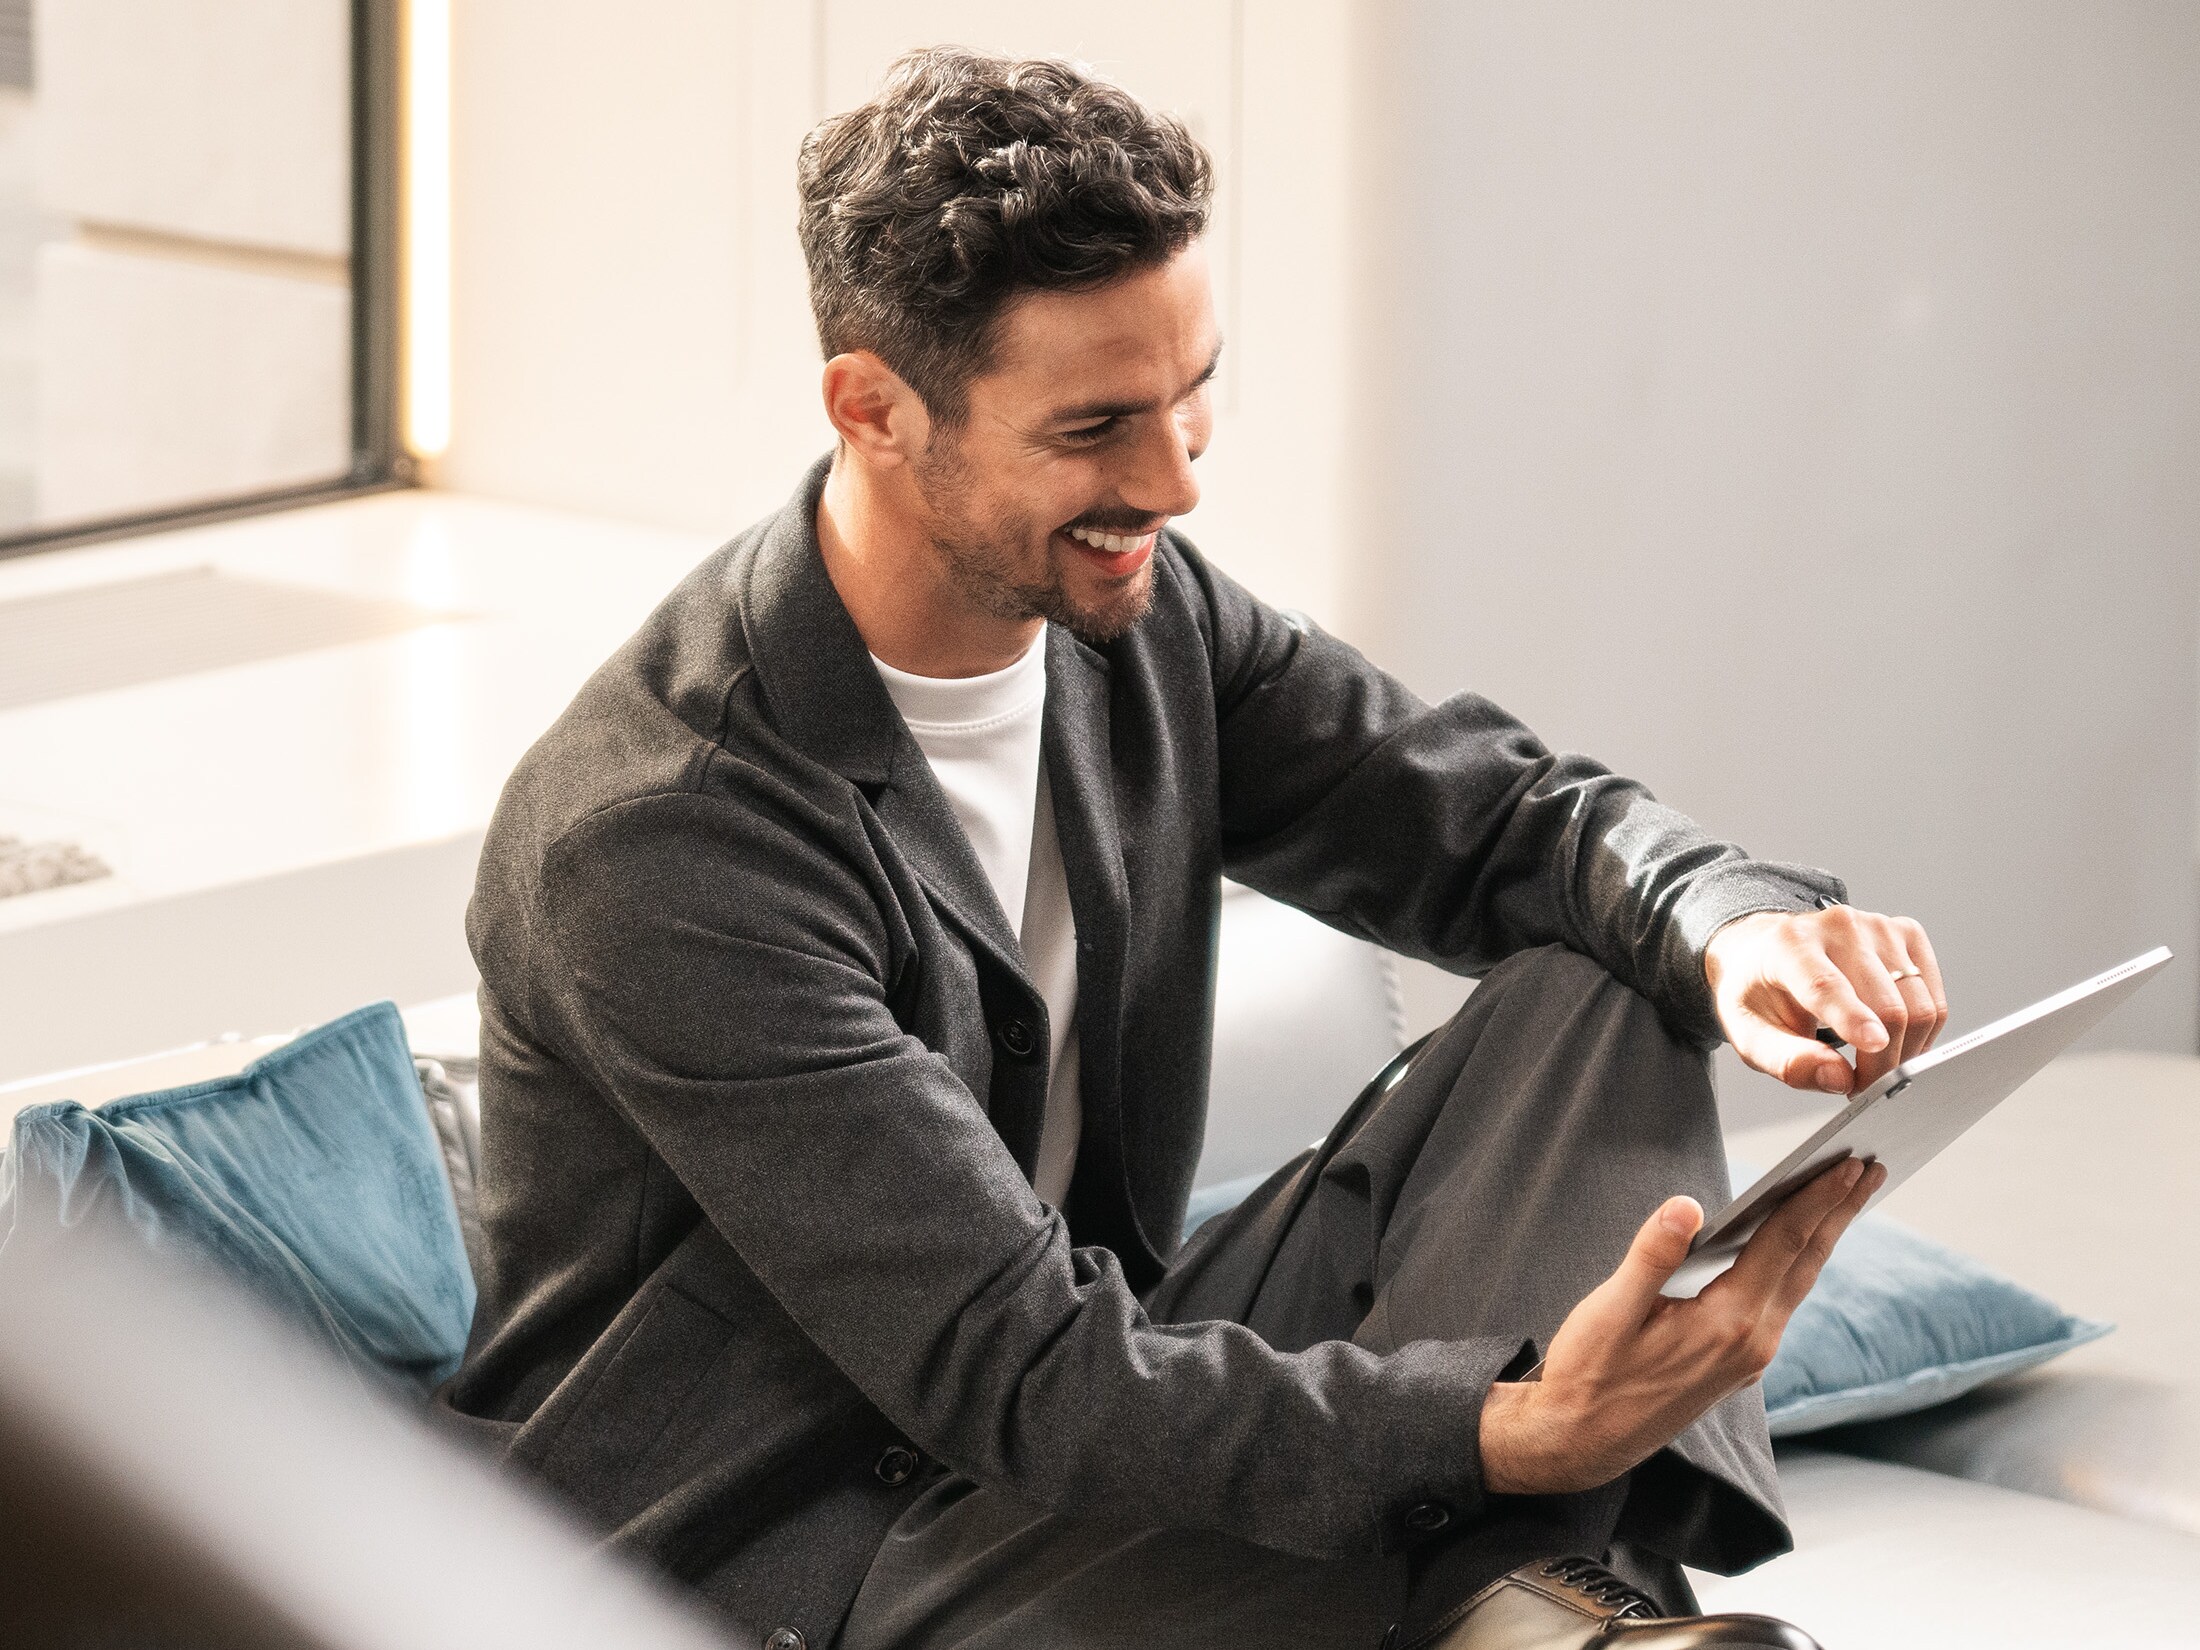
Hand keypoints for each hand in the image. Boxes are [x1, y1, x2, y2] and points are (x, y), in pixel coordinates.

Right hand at [1478, 1156, 1884, 1495]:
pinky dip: (1797, 1265)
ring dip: (1823, 1238)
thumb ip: (1651, 1256)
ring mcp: (1749, 1358)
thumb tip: (1686, 1205)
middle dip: (1838, 1212)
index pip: (1783, 1245)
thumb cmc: (1589, 1375)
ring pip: (1798, 1284)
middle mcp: (1752, 1343)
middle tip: (1871, 1168)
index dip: (1816, 1199)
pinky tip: (1794, 1250)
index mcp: (1726, 1323)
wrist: (1582, 1442)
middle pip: (1806, 1263)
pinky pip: (1780, 1302)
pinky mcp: (1737, 1364)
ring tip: (1844, 1200)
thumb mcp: (1610, 1312)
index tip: (1849, 1163)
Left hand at [1704, 904, 1948, 1094]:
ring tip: (1875, 1065)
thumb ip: (1789, 1060)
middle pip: (1885, 1005)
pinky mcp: (1907, 934)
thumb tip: (1839, 1079)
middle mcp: (1838, 927)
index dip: (1852, 1018)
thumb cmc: (1757, 993)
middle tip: (1864, 1087)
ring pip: (1919, 1005)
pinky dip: (1921, 1031)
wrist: (1763, 950)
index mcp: (1790, 945)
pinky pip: (1934, 997)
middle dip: (1882, 1062)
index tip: (1873, 1046)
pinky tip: (1893, 1039)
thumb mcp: (1749, 1033)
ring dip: (1905, 1050)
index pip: (1827, 984)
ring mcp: (1878, 926)